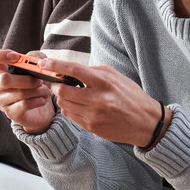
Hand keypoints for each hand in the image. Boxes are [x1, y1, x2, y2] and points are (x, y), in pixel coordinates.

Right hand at [0, 49, 55, 133]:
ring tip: (46, 91)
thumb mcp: (39, 66)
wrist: (43, 107)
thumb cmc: (37, 83)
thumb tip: (33, 59)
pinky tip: (43, 99)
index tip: (16, 57)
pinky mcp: (10, 113)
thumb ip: (36, 57)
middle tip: (40, 81)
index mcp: (1, 69)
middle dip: (26, 79)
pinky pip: (24, 105)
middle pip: (4, 79)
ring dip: (37, 91)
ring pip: (18, 93)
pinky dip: (37, 100)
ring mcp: (2, 100)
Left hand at [39, 59, 171, 147]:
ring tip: (70, 94)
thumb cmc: (130, 95)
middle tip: (57, 82)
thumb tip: (70, 70)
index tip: (44, 63)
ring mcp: (93, 115)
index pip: (74, 70)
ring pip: (63, 104)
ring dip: (62, 97)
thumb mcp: (115, 76)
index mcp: (104, 82)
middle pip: (62, 90)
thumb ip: (93, 71)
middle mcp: (97, 99)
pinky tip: (78, 105)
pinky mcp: (91, 127)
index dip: (56, 65)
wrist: (145, 122)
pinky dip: (69, 108)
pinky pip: (70, 116)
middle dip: (56, 85)